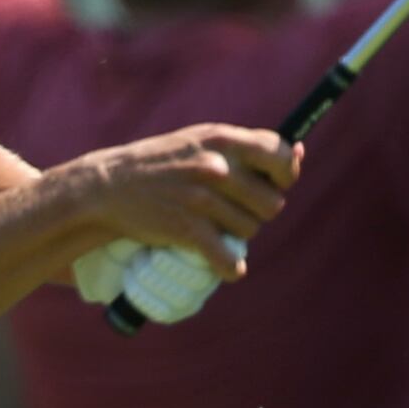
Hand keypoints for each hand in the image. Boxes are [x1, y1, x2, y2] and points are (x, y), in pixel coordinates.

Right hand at [65, 123, 298, 279]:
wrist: (110, 186)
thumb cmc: (163, 163)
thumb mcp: (201, 141)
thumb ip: (245, 147)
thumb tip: (299, 152)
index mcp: (222, 139)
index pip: (281, 156)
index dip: (285, 175)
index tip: (274, 185)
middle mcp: (216, 166)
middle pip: (271, 203)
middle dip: (257, 213)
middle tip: (233, 212)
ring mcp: (201, 198)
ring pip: (250, 231)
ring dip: (237, 236)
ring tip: (214, 227)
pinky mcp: (187, 229)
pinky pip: (230, 259)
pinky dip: (231, 268)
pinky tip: (224, 265)